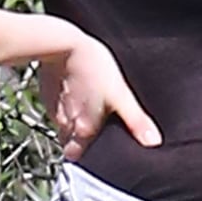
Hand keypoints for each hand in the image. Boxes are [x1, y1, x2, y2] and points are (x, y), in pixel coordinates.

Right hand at [39, 35, 161, 160]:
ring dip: (73, 122)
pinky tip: (77, 93)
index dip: (86, 158)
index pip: (77, 157)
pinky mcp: (47, 92)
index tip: (96, 155)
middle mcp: (65, 124)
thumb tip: (154, 143)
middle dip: (78, 142)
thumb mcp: (121, 94)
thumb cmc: (94, 67)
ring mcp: (53, 108)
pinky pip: (57, 106)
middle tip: (94, 133)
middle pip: (69, 143)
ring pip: (63, 124)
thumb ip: (135, 121)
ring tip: (88, 110)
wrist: (62, 42)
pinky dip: (65, 104)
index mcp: (83, 130)